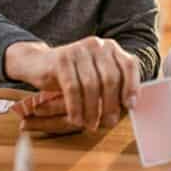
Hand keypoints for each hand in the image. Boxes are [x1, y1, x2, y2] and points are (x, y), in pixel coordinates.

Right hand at [5, 37, 139, 131]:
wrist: (38, 63)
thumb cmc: (72, 74)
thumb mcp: (95, 76)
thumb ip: (112, 85)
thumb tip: (129, 107)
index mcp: (110, 48)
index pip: (129, 64)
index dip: (132, 86)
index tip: (129, 106)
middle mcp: (96, 45)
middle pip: (110, 78)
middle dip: (110, 105)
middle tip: (107, 123)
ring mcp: (78, 50)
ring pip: (91, 85)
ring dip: (92, 110)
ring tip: (90, 125)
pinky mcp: (61, 59)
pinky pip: (72, 88)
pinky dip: (76, 108)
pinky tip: (76, 119)